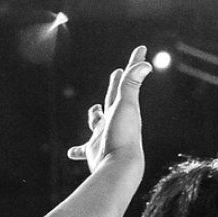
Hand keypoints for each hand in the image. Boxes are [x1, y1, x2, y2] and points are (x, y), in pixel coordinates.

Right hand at [67, 44, 149, 173]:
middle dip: (116, 85)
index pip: (128, 81)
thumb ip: (130, 84)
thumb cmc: (122, 136)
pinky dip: (78, 150)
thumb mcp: (125, 106)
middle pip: (114, 98)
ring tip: (95, 111)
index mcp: (123, 108)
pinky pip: (84, 149)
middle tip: (118, 72)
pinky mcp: (94, 152)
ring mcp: (104, 136)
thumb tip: (145, 64)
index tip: (141, 49)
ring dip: (95, 116)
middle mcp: (115, 121)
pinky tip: (72, 153)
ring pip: (98, 123)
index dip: (133, 64)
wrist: (119, 167)